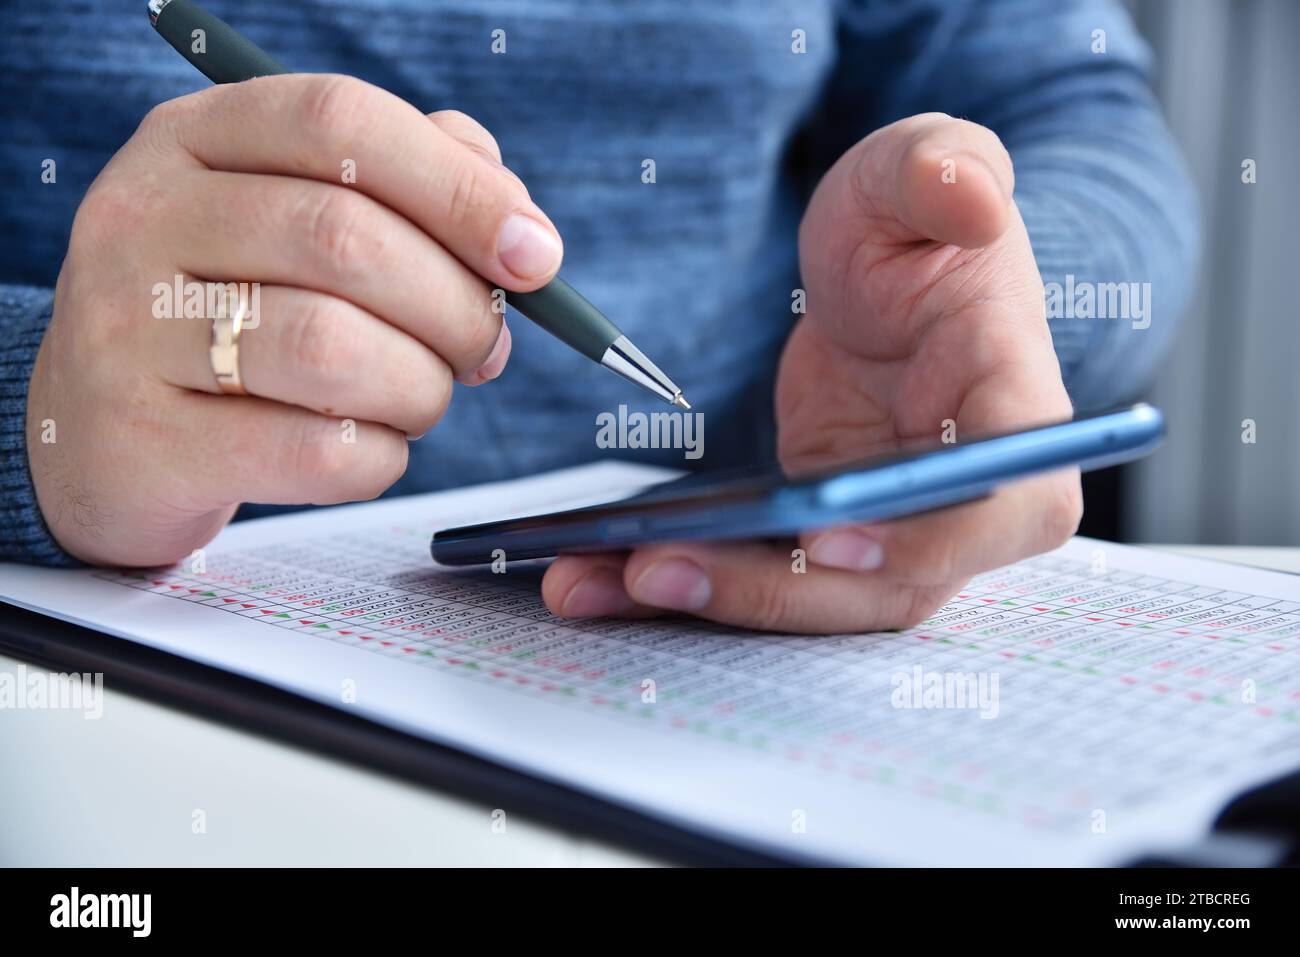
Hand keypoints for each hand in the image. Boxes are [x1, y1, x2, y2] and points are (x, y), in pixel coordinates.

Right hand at [29, 75, 562, 565]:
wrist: (101, 427)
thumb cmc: (237, 309)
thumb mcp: (297, 213)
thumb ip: (413, 188)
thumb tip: (520, 228)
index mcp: (197, 138)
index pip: (343, 123)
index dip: (461, 189)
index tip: (537, 257)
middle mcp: (147, 218)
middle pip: (348, 239)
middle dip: (457, 307)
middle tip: (486, 348)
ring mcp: (130, 331)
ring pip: (332, 350)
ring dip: (421, 387)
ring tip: (421, 396)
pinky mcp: (146, 442)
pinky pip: (314, 453)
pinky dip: (379, 457)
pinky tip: (371, 444)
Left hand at [543, 113, 1080, 633]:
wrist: (876, 279)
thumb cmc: (911, 222)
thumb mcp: (920, 170)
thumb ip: (947, 171)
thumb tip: (974, 199)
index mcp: (1012, 406)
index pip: (1010, 504)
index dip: (933, 539)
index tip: (828, 533)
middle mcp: (959, 494)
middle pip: (890, 585)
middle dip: (773, 592)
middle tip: (656, 568)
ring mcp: (890, 530)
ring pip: (814, 601)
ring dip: (706, 603)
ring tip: (588, 581)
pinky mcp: (821, 538)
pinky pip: (762, 579)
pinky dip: (681, 586)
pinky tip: (592, 575)